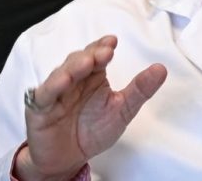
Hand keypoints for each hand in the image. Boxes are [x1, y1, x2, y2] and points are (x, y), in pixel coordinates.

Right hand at [15, 35, 166, 179]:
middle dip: (91, 54)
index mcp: (92, 77)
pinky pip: (44, 94)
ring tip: (87, 63)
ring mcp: (55, 92)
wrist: (69, 160)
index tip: (113, 42)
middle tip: (105, 52)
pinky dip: (53, 87)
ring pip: (61, 73)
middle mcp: (73, 80)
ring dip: (73, 67)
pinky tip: (63, 82)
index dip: (102, 47)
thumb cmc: (92, 131)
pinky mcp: (40, 108)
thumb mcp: (122, 110)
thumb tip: (161, 69)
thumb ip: (140, 90)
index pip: (96, 55)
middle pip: (79, 60)